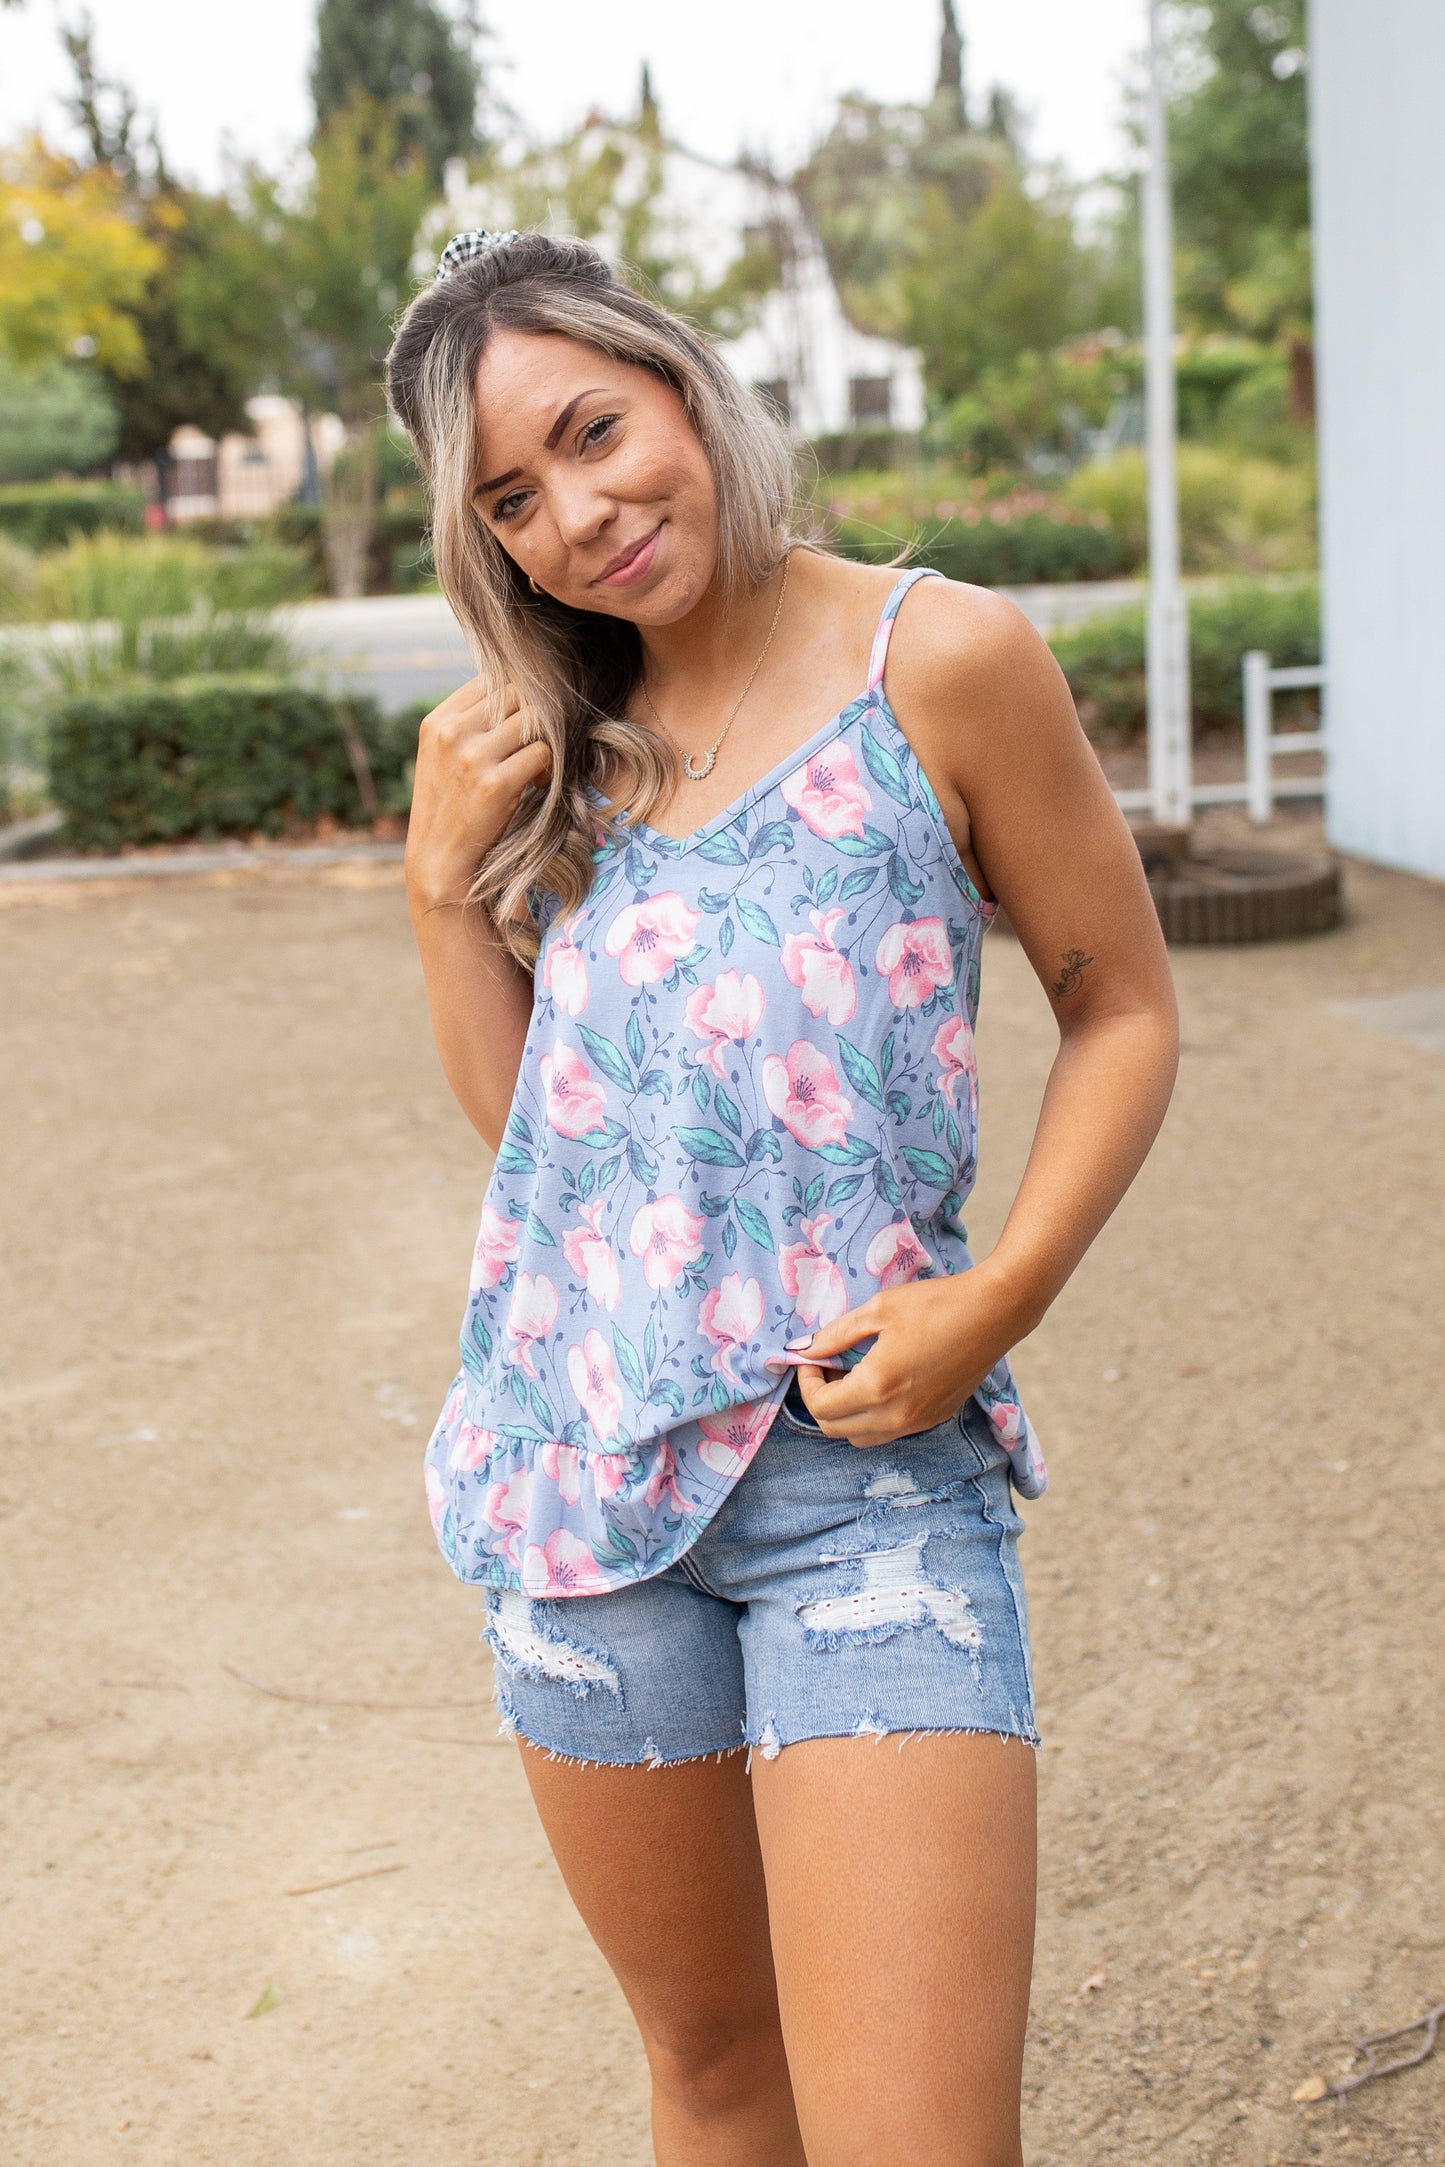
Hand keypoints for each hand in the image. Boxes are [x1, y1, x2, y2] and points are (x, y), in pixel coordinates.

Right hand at [405, 677, 552, 909]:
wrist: (439, 859)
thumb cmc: (449, 805)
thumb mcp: (442, 755)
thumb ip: (469, 721)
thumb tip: (516, 689)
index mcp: (438, 721)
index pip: (492, 680)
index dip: (517, 696)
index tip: (525, 719)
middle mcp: (452, 733)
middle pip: (517, 694)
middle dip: (536, 715)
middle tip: (537, 741)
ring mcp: (473, 757)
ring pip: (534, 721)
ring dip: (545, 740)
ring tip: (536, 765)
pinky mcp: (496, 784)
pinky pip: (543, 753)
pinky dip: (548, 767)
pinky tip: (536, 783)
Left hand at [788, 1259, 1032, 1448]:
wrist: (994, 1313)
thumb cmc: (935, 1304)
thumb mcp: (878, 1310)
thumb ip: (835, 1334)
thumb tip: (802, 1350)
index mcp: (877, 1387)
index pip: (821, 1407)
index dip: (807, 1383)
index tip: (812, 1358)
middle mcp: (896, 1415)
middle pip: (836, 1430)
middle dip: (822, 1400)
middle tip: (828, 1367)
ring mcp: (918, 1422)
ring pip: (862, 1437)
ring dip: (846, 1413)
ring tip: (853, 1375)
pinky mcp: (935, 1418)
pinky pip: (889, 1431)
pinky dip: (872, 1416)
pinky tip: (881, 1381)